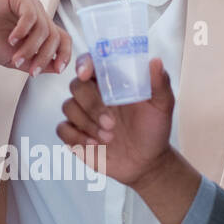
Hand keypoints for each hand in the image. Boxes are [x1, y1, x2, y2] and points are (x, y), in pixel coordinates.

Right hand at [0, 0, 71, 76]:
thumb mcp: (15, 58)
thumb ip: (35, 62)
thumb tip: (57, 68)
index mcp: (38, 27)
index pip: (62, 38)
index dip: (64, 54)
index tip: (59, 70)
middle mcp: (37, 13)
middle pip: (55, 36)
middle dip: (44, 57)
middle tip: (31, 70)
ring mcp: (29, 3)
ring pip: (44, 28)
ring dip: (30, 48)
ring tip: (15, 57)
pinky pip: (30, 15)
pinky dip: (22, 31)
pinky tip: (11, 40)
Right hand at [57, 53, 175, 189]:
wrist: (146, 162)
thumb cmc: (154, 129)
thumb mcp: (162, 106)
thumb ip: (159, 83)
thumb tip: (155, 62)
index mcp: (111, 82)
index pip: (91, 62)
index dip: (84, 64)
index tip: (86, 73)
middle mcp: (94, 94)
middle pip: (76, 86)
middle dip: (92, 105)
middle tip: (111, 123)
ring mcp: (82, 114)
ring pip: (68, 107)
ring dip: (87, 124)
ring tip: (109, 138)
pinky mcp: (75, 133)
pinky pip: (62, 129)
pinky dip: (76, 137)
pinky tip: (95, 145)